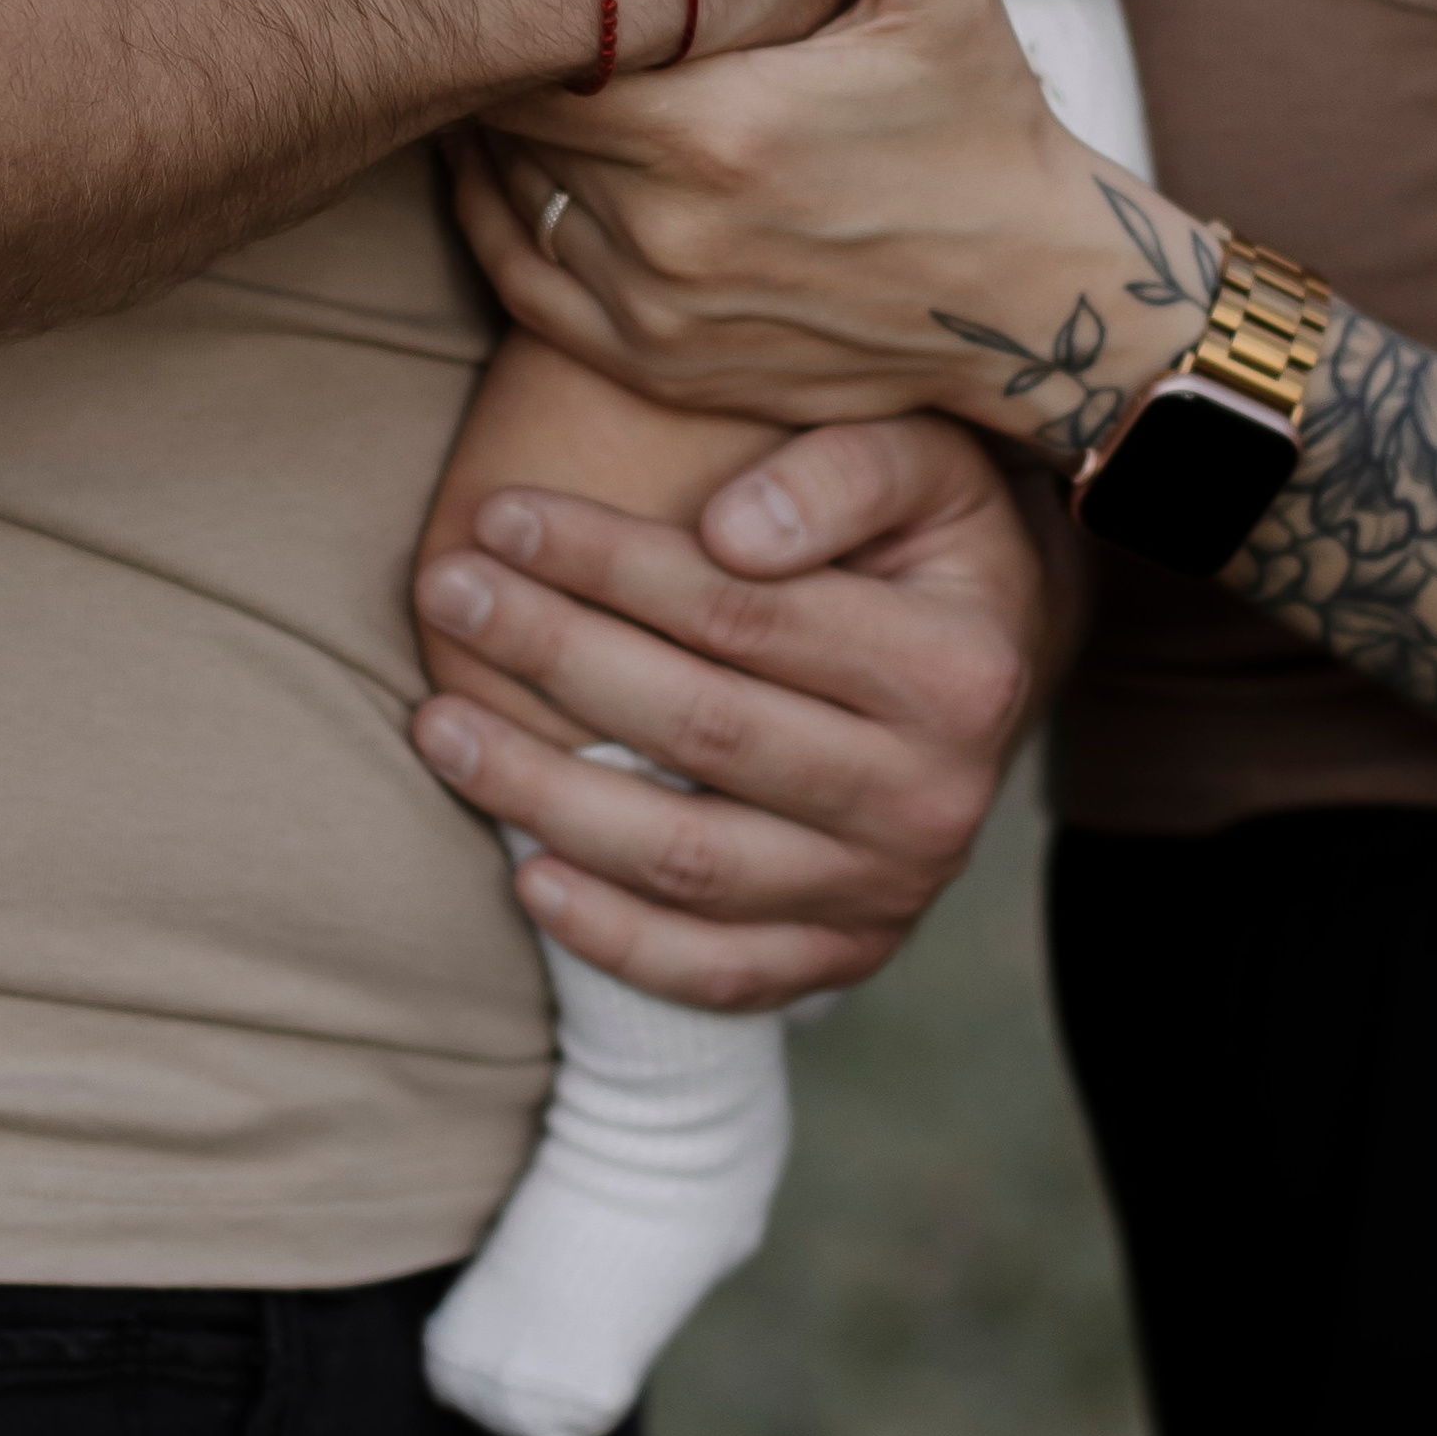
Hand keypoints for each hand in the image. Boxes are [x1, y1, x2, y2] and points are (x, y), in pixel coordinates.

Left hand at [409, 413, 1043, 1007]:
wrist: (999, 665)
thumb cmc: (932, 539)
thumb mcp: (927, 463)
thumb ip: (844, 470)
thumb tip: (731, 532)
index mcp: (958, 668)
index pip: (745, 613)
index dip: (610, 562)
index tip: (503, 515)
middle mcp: (934, 796)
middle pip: (701, 730)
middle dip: (552, 653)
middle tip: (445, 590)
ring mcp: (891, 892)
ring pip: (688, 860)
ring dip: (543, 797)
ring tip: (437, 723)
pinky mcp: (849, 955)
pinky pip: (716, 972)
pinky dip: (613, 939)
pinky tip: (524, 875)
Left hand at [452, 0, 1180, 447]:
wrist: (1027, 297)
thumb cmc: (984, 129)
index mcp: (720, 128)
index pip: (552, 55)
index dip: (528, 1)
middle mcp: (670, 230)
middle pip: (519, 126)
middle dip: (506, 61)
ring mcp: (658, 308)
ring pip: (512, 200)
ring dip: (497, 139)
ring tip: (488, 69)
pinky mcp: (658, 365)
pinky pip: (527, 290)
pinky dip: (498, 227)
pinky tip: (496, 173)